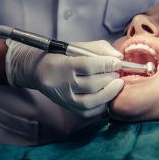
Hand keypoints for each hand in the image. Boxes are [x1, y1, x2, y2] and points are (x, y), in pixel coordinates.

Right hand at [5, 39, 124, 116]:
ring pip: (92, 101)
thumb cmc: (62, 57)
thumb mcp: (78, 47)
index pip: (88, 66)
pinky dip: (103, 105)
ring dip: (110, 93)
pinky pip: (90, 112)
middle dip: (110, 78)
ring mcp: (66, 99)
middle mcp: (63, 83)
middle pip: (92, 84)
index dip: (106, 64)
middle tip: (118, 73)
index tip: (117, 63)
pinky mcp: (70, 108)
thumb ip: (99, 49)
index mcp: (64, 65)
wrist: (39, 71)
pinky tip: (108, 96)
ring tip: (117, 84)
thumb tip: (119, 58)